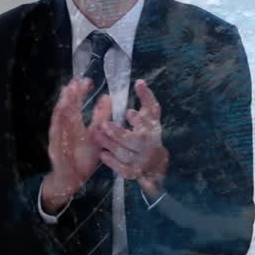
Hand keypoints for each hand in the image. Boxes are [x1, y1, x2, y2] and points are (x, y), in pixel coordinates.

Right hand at [41, 77, 108, 209]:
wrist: (72, 179)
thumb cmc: (83, 157)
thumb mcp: (96, 136)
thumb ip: (100, 118)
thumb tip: (106, 97)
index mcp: (73, 124)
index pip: (75, 104)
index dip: (79, 92)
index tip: (87, 81)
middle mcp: (64, 128)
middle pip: (65, 108)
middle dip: (70, 95)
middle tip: (75, 82)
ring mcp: (58, 138)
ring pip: (58, 119)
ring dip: (62, 106)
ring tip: (67, 94)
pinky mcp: (55, 149)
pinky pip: (56, 136)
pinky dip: (57, 125)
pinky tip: (60, 115)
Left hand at [91, 79, 168, 198]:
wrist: (157, 162)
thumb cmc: (150, 132)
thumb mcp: (151, 115)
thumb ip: (146, 98)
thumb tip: (138, 81)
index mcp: (152, 131)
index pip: (146, 125)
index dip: (138, 120)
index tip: (128, 113)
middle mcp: (147, 147)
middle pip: (133, 141)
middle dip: (118, 133)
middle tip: (103, 125)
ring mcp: (141, 161)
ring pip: (125, 154)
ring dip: (111, 145)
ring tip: (97, 136)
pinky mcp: (133, 173)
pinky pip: (123, 169)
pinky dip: (112, 163)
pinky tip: (102, 154)